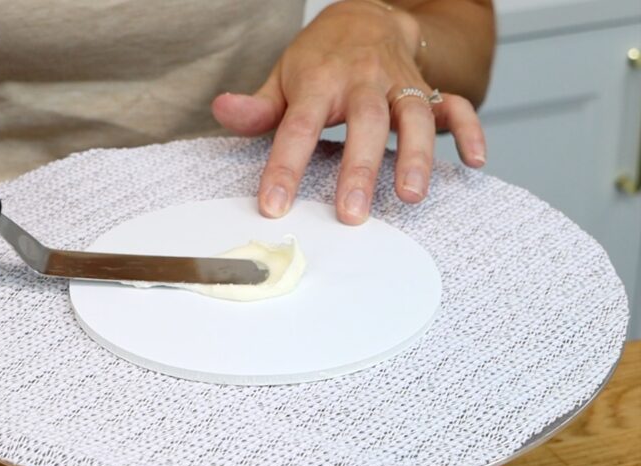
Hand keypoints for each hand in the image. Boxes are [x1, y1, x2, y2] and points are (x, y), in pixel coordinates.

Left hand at [211, 0, 486, 224]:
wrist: (363, 15)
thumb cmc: (317, 60)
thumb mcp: (281, 78)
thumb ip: (257, 107)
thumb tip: (222, 110)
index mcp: (319, 81)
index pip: (297, 126)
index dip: (284, 166)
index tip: (274, 205)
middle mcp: (362, 81)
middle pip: (364, 123)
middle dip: (359, 169)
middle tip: (352, 214)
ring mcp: (398, 83)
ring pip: (413, 115)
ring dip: (416, 156)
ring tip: (410, 196)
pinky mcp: (428, 88)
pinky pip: (455, 105)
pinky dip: (469, 130)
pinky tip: (475, 161)